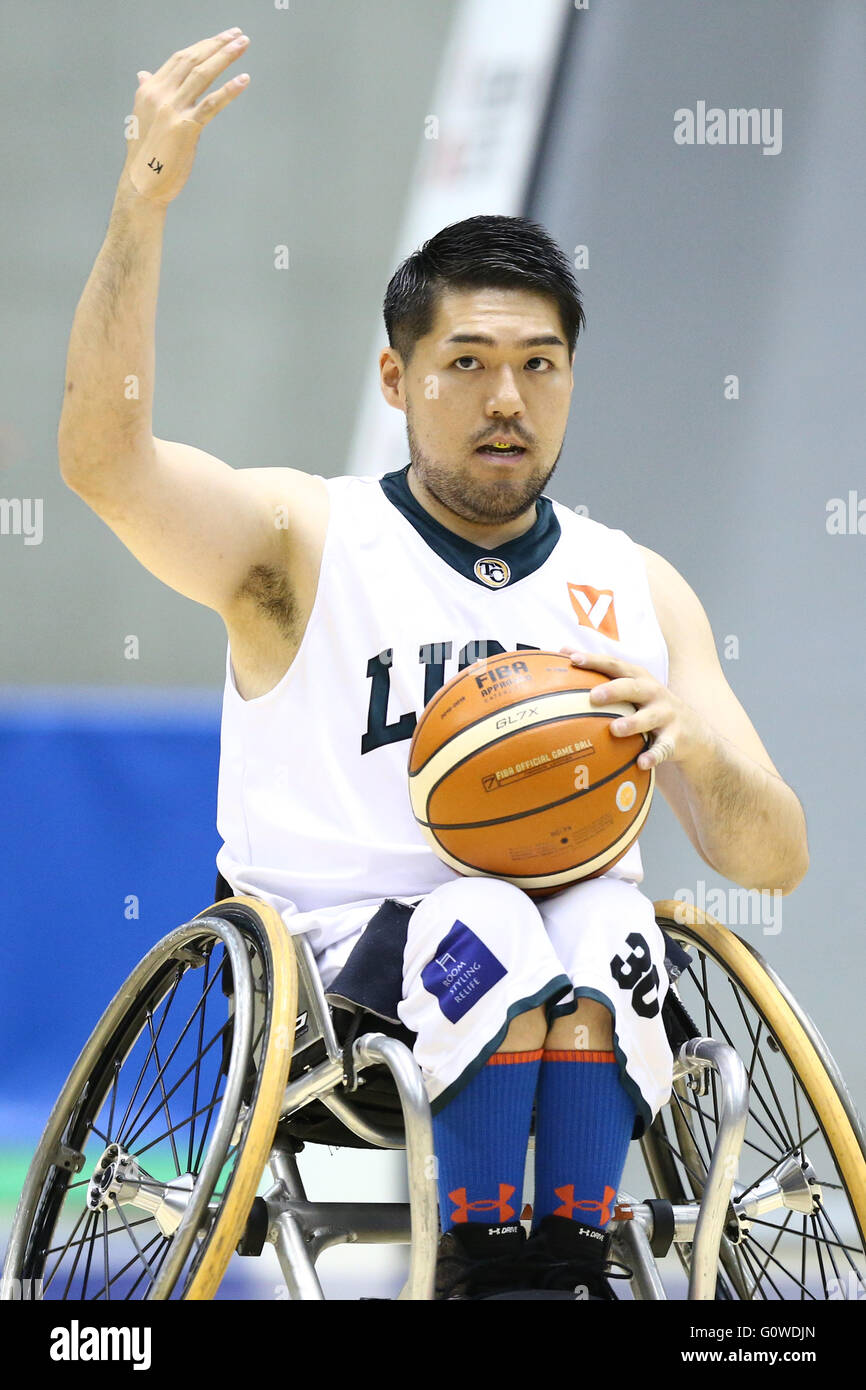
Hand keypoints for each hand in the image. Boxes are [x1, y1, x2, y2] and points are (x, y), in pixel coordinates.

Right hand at [123, 28, 250, 204]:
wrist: (141, 186)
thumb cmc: (145, 156)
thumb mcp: (142, 118)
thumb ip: (146, 93)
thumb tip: (143, 74)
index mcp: (149, 90)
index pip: (179, 59)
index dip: (202, 46)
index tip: (221, 37)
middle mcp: (159, 94)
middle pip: (192, 60)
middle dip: (217, 44)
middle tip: (238, 34)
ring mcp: (172, 110)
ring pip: (202, 75)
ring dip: (225, 57)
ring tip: (243, 45)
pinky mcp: (186, 128)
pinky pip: (211, 104)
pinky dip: (229, 90)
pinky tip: (243, 80)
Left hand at [558, 646, 703, 770]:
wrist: (694, 733)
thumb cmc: (649, 708)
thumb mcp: (633, 691)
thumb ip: (604, 679)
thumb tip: (562, 656)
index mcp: (639, 679)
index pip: (615, 665)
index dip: (595, 660)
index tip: (572, 658)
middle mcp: (654, 693)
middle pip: (634, 687)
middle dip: (614, 690)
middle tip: (593, 696)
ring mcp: (666, 716)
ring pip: (649, 718)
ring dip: (633, 723)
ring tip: (615, 729)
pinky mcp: (675, 739)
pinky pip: (663, 748)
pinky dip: (653, 755)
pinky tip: (641, 762)